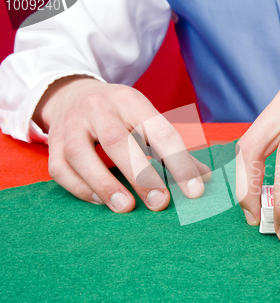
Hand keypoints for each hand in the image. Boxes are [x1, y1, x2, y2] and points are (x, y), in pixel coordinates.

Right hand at [34, 76, 210, 211]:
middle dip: (141, 174)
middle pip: (117, 140)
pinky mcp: (52, 143)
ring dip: (104, 184)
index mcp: (130, 101)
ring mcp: (71, 125)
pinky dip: (81, 188)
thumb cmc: (119, 115)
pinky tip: (101, 202)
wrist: (71, 94)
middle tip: (161, 203)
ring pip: (81, 154)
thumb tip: (204, 177)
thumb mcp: (145, 120)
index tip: (195, 191)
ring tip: (126, 208)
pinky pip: (61, 169)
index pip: (159, 131)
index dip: (179, 162)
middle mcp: (98, 108)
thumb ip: (172, 149)